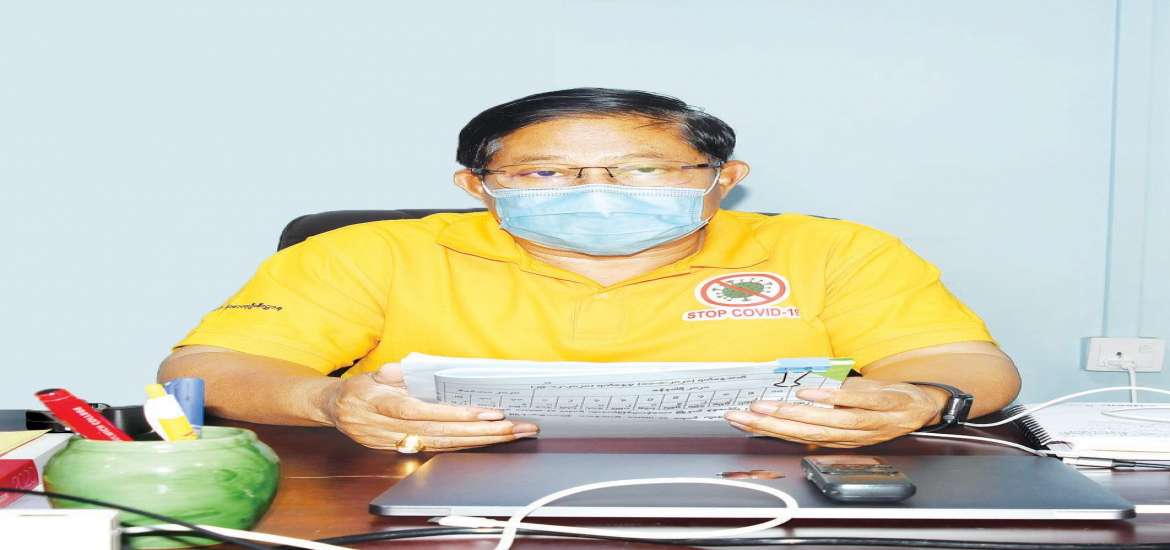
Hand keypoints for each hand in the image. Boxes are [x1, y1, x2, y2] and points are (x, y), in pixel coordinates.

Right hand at [318, 364, 538, 450]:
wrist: (333, 409)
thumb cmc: (359, 387)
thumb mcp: (373, 373)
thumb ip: (394, 373)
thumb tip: (415, 369)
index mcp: (381, 405)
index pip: (425, 413)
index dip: (457, 415)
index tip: (489, 413)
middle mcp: (390, 429)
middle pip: (442, 434)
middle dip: (482, 432)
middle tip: (515, 427)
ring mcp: (395, 444)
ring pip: (444, 445)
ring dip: (480, 442)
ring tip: (511, 434)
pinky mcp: (401, 451)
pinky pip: (437, 449)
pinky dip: (463, 446)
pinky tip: (487, 441)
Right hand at [722, 378, 942, 447]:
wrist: (924, 406)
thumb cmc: (883, 409)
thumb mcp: (851, 411)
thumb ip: (823, 407)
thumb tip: (788, 398)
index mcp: (840, 437)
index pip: (798, 436)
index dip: (767, 430)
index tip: (740, 420)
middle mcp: (852, 435)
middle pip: (806, 433)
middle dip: (769, 424)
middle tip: (742, 416)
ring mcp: (870, 422)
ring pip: (826, 422)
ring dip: (792, 415)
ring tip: (765, 406)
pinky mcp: (886, 405)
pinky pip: (857, 404)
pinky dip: (831, 399)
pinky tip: (808, 393)